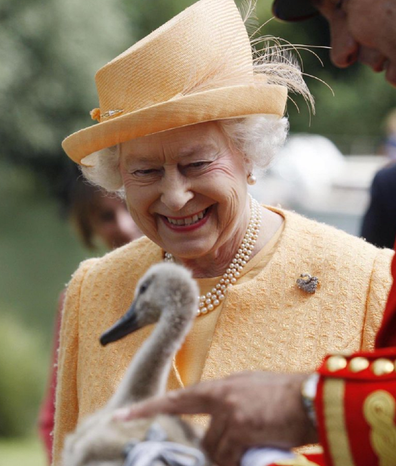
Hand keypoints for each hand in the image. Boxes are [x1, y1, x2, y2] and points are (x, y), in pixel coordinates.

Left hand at [114, 371, 317, 465]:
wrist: (307, 397)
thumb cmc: (280, 393)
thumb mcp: (247, 388)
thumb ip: (225, 402)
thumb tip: (214, 420)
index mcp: (220, 387)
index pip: (177, 400)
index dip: (148, 408)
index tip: (121, 415)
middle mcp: (220, 398)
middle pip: (202, 439)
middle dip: (208, 454)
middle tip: (222, 451)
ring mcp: (230, 414)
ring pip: (215, 451)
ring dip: (227, 459)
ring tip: (247, 447)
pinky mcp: (242, 429)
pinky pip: (229, 457)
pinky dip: (237, 462)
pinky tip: (252, 454)